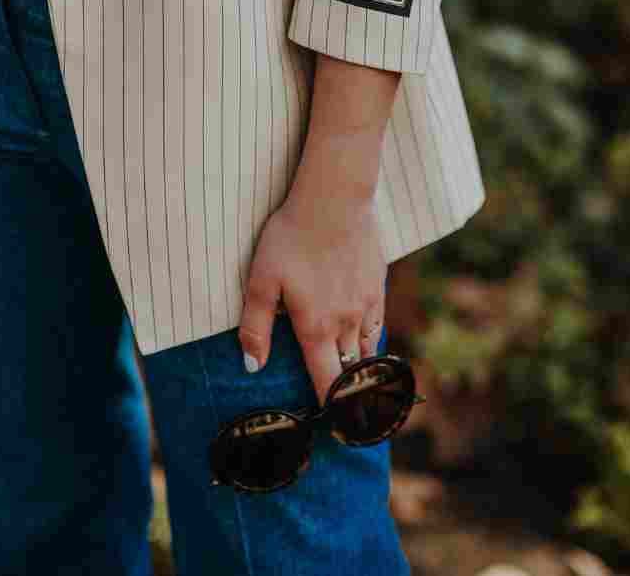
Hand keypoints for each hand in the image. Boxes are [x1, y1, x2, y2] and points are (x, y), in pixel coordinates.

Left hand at [238, 189, 387, 407]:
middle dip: (346, 396)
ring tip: (352, 384)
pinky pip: (376, 323)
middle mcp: (346, 323)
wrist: (334, 198)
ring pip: (366, 350)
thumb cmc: (291, 237)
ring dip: (358, 369)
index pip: (329, 384)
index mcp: (316, 328)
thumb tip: (252, 366)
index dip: (332, 411)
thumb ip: (255, 327)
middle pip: (350, 373)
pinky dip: (368, 339)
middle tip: (342, 413)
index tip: (334, 430)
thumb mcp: (260, 279)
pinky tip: (360, 337)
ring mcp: (366, 303)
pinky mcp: (378, 283)